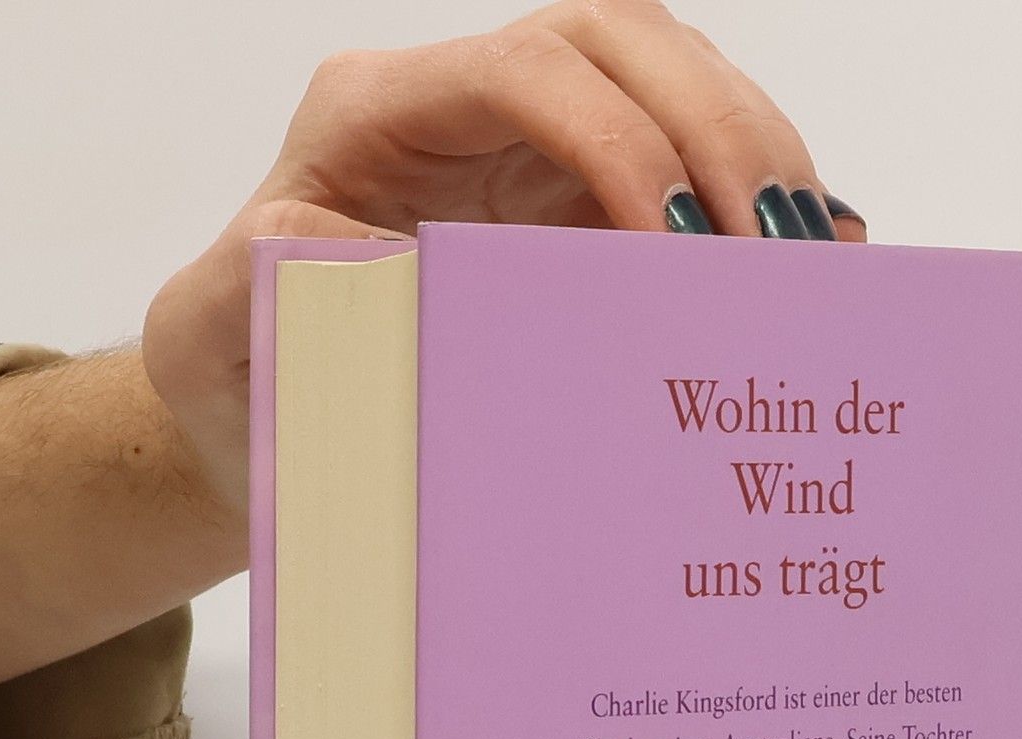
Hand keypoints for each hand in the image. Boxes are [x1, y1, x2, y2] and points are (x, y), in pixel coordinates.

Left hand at [142, 0, 862, 510]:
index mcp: (377, 115)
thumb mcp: (213, 341)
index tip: (673, 242)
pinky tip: (808, 260)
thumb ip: (247, 287)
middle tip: (771, 246)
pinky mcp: (579, 202)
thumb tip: (321, 244)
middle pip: (623, 44)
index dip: (619, 136)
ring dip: (754, 156)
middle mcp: (466, 107)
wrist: (265, 412)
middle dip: (716, 129)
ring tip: (808, 259)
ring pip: (674, 84)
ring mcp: (531, 148)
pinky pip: (685, 164)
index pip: (528, 71)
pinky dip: (750, 201)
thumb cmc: (237, 375)